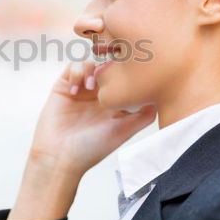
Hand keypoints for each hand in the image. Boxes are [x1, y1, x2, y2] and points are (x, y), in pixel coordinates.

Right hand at [29, 58, 156, 177]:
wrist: (60, 156)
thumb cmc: (92, 148)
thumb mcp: (123, 131)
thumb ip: (143, 116)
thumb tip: (159, 99)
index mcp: (114, 103)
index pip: (124, 78)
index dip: (128, 70)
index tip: (131, 71)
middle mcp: (98, 94)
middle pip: (107, 66)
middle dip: (109, 64)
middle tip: (110, 72)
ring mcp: (81, 89)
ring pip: (90, 63)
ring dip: (92, 69)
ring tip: (91, 86)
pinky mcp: (63, 87)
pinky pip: (71, 67)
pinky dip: (75, 72)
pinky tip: (75, 90)